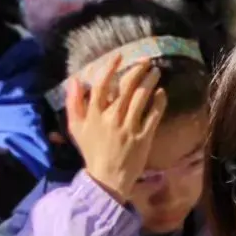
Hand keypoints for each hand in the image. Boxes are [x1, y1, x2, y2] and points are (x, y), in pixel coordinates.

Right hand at [66, 56, 165, 204]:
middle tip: (146, 60)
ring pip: (141, 98)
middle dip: (137, 70)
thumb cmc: (91, 150)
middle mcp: (112, 118)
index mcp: (94, 115)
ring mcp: (129, 128)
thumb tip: (75, 80)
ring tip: (156, 72)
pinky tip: (161, 93)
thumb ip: (73, 103)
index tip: (120, 56)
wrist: (107, 179)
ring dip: (150, 82)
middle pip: (126, 87)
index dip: (111, 68)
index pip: (102, 85)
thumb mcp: (76, 127)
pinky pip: (153, 116)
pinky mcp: (143, 138)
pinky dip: (159, 102)